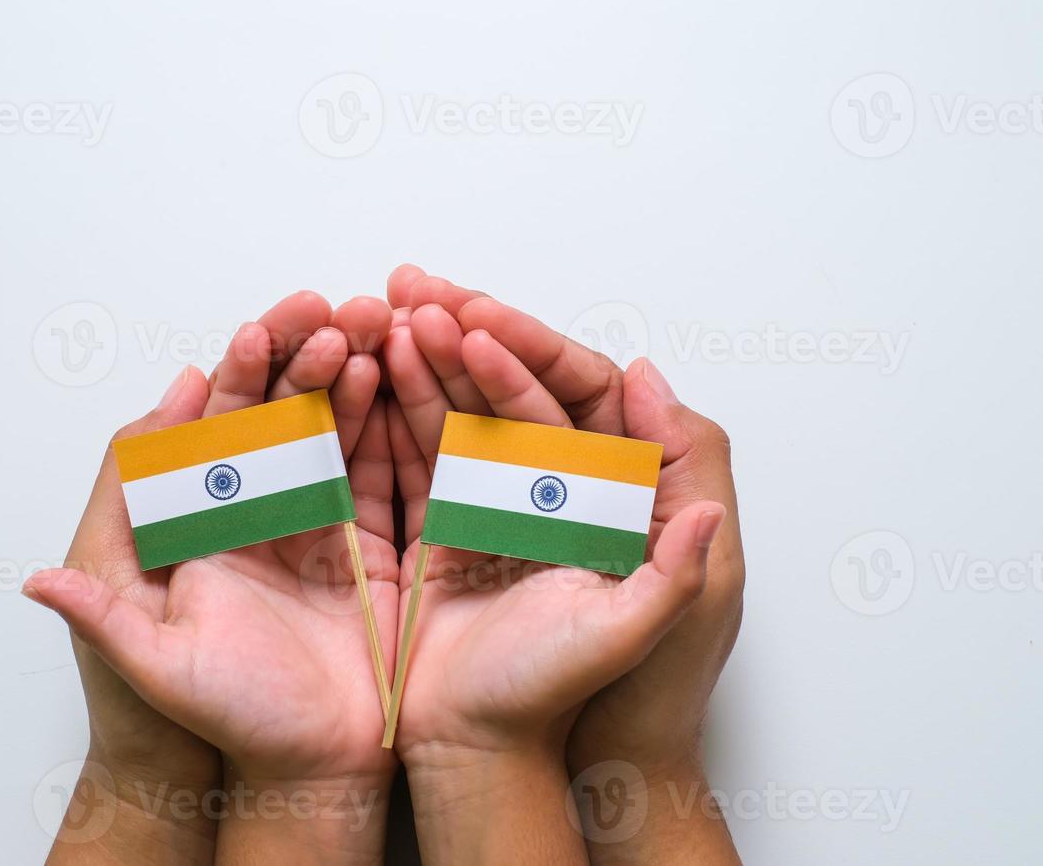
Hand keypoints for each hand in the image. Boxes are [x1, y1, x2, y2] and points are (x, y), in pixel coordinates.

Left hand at [28, 292, 398, 864]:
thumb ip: (100, 621)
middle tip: (327, 306)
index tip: (256, 334)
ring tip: (370, 322)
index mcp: (199, 524)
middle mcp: (253, 510)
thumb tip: (37, 579)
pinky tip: (395, 373)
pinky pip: (373, 466)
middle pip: (273, 411)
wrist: (305, 769)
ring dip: (344, 370)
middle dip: (298, 353)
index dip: (235, 377)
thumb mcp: (149, 668)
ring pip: (324, 425)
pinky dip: (383, 418)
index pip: (213, 429)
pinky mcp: (364, 538)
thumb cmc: (216, 718)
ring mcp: (311, 519)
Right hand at [390, 266, 743, 862]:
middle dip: (467, 330)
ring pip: (460, 405)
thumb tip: (676, 427)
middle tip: (416, 285)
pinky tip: (365, 363)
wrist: (497, 757)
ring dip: (425, 354)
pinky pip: (416, 448)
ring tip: (386, 311)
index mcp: (608, 493)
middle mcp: (552, 484)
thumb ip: (677, 541)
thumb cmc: (585, 697)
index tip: (479, 317)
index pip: (575, 395)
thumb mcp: (651, 626)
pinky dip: (392, 404)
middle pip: (512, 385)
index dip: (529, 349)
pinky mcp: (439, 519)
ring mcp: (493, 498)